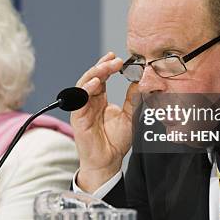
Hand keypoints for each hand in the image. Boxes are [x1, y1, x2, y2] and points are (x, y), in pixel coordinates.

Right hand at [71, 52, 138, 192]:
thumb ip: (133, 98)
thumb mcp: (130, 115)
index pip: (101, 77)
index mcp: (100, 99)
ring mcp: (82, 109)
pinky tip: (96, 83)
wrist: (108, 161)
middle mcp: (89, 101)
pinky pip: (79, 101)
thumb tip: (140, 80)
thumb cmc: (116, 141)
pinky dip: (86, 90)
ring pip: (83, 85)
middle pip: (92, 77)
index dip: (107, 66)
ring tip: (105, 67)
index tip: (117, 57)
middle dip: (102, 66)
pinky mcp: (78, 118)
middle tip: (114, 60)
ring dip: (94, 74)